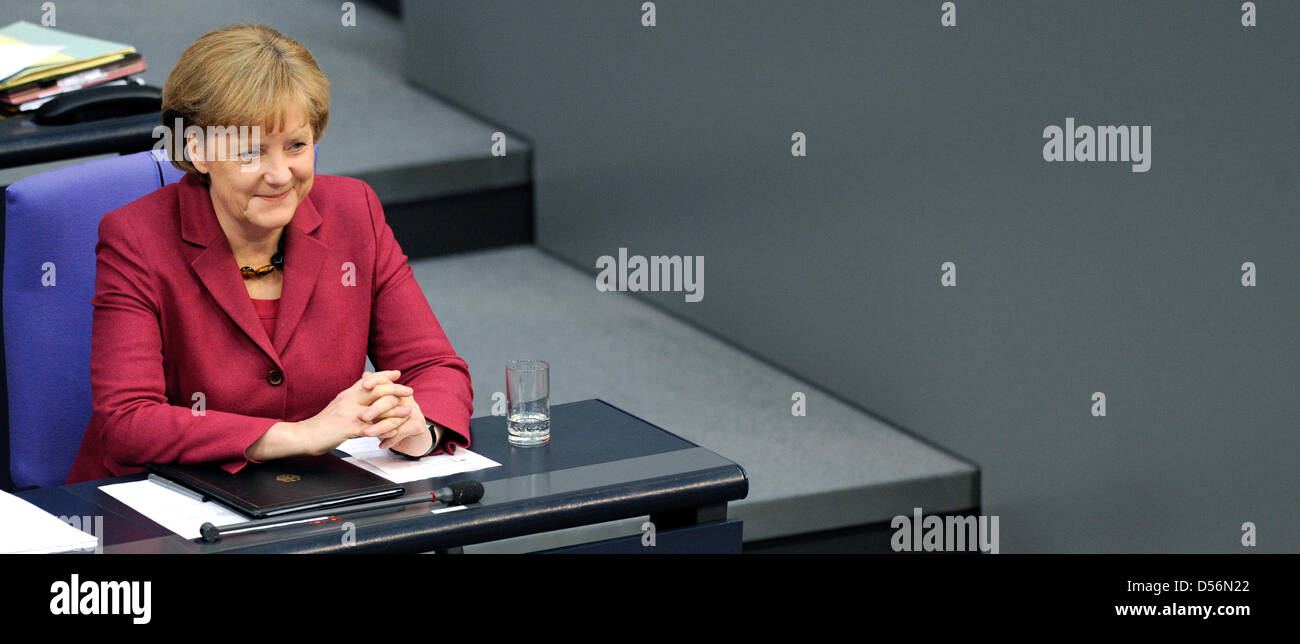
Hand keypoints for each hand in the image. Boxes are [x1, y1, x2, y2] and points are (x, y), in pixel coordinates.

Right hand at [294, 370, 414, 455]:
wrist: (305, 435)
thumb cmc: (323, 422)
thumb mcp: (338, 404)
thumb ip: (351, 396)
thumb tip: (363, 385)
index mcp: (347, 394)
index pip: (369, 379)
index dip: (384, 375)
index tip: (397, 373)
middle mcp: (348, 400)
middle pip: (377, 389)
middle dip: (396, 389)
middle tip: (409, 391)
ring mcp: (349, 414)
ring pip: (377, 408)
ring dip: (395, 410)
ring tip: (408, 411)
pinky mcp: (348, 429)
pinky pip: (371, 429)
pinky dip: (385, 430)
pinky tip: (394, 432)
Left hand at [359, 371, 436, 455]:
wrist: (410, 430)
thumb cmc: (390, 414)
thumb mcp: (380, 402)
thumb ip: (372, 391)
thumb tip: (364, 374)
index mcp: (395, 389)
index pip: (385, 381)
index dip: (375, 381)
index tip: (364, 385)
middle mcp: (405, 397)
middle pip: (389, 401)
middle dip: (375, 409)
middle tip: (362, 417)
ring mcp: (413, 411)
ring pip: (394, 419)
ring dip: (380, 428)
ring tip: (367, 434)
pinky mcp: (417, 425)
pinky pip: (401, 432)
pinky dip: (390, 440)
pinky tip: (381, 445)